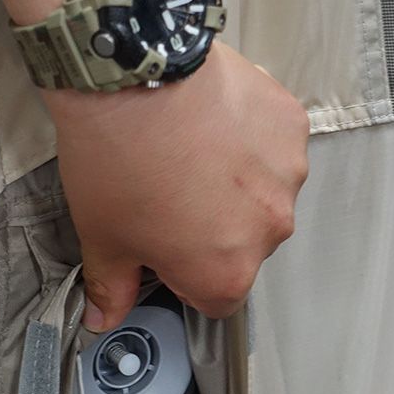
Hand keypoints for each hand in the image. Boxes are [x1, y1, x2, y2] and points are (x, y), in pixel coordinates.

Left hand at [44, 41, 309, 330]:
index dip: (185, 275)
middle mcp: (269, 232)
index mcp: (225, 274)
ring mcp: (287, 176)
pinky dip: (250, 135)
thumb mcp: (102, 237)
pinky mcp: (291, 125)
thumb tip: (103, 318)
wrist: (132, 75)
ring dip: (236, 180)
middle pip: (244, 245)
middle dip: (213, 226)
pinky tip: (213, 119)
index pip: (216, 299)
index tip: (163, 247)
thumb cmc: (117, 160)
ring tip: (190, 149)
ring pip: (263, 192)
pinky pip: (274, 142)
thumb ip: (112, 287)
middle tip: (169, 190)